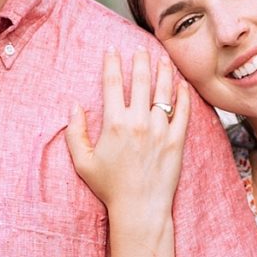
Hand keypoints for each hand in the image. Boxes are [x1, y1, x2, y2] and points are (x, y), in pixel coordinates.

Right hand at [66, 48, 189, 217]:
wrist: (139, 208)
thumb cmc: (110, 187)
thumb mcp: (83, 162)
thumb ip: (75, 132)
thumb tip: (74, 106)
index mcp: (114, 123)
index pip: (112, 83)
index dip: (111, 62)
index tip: (112, 50)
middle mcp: (138, 121)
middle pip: (139, 80)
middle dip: (139, 60)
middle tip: (139, 48)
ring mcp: (160, 130)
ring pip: (163, 91)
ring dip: (162, 71)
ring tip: (162, 59)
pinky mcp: (177, 140)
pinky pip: (183, 111)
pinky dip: (183, 95)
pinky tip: (181, 85)